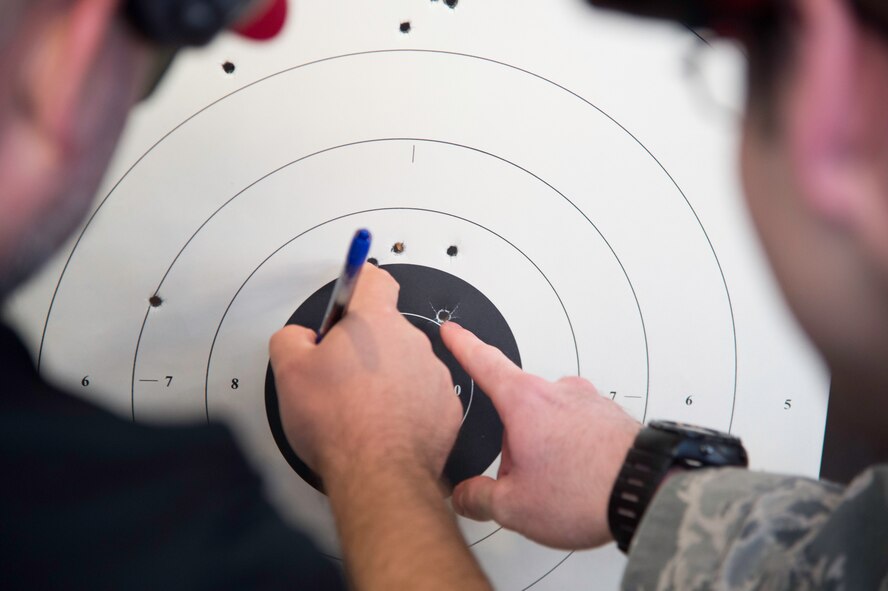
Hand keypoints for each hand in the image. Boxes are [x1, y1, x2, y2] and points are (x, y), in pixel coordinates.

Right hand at [269, 264, 462, 485]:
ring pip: (405, 365)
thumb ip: (291, 337)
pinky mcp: (446, 409)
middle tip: (338, 374)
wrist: (378, 476)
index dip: (358, 282)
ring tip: (358, 408)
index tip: (351, 288)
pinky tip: (382, 427)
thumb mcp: (288, 370)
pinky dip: (405, 407)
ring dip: (386, 377)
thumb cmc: (338, 425)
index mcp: (374, 322)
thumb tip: (299, 338)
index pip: (373, 279)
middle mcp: (412, 342)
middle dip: (364, 345)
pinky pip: (422, 397)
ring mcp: (434, 376)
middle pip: (385, 328)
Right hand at [440, 322, 640, 549]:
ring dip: (547, 448)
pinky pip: (579, 428)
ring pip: (549, 420)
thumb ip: (479, 498)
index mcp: (525, 401)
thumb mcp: (514, 506)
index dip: (462, 344)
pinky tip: (581, 480)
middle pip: (517, 406)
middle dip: (514, 441)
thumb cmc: (587, 491)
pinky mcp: (610, 415)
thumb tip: (466, 495)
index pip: (483, 361)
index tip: (453, 330)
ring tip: (562, 486)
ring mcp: (588, 400)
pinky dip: (574, 450)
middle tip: (527, 480)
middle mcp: (558, 390)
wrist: (648, 493)